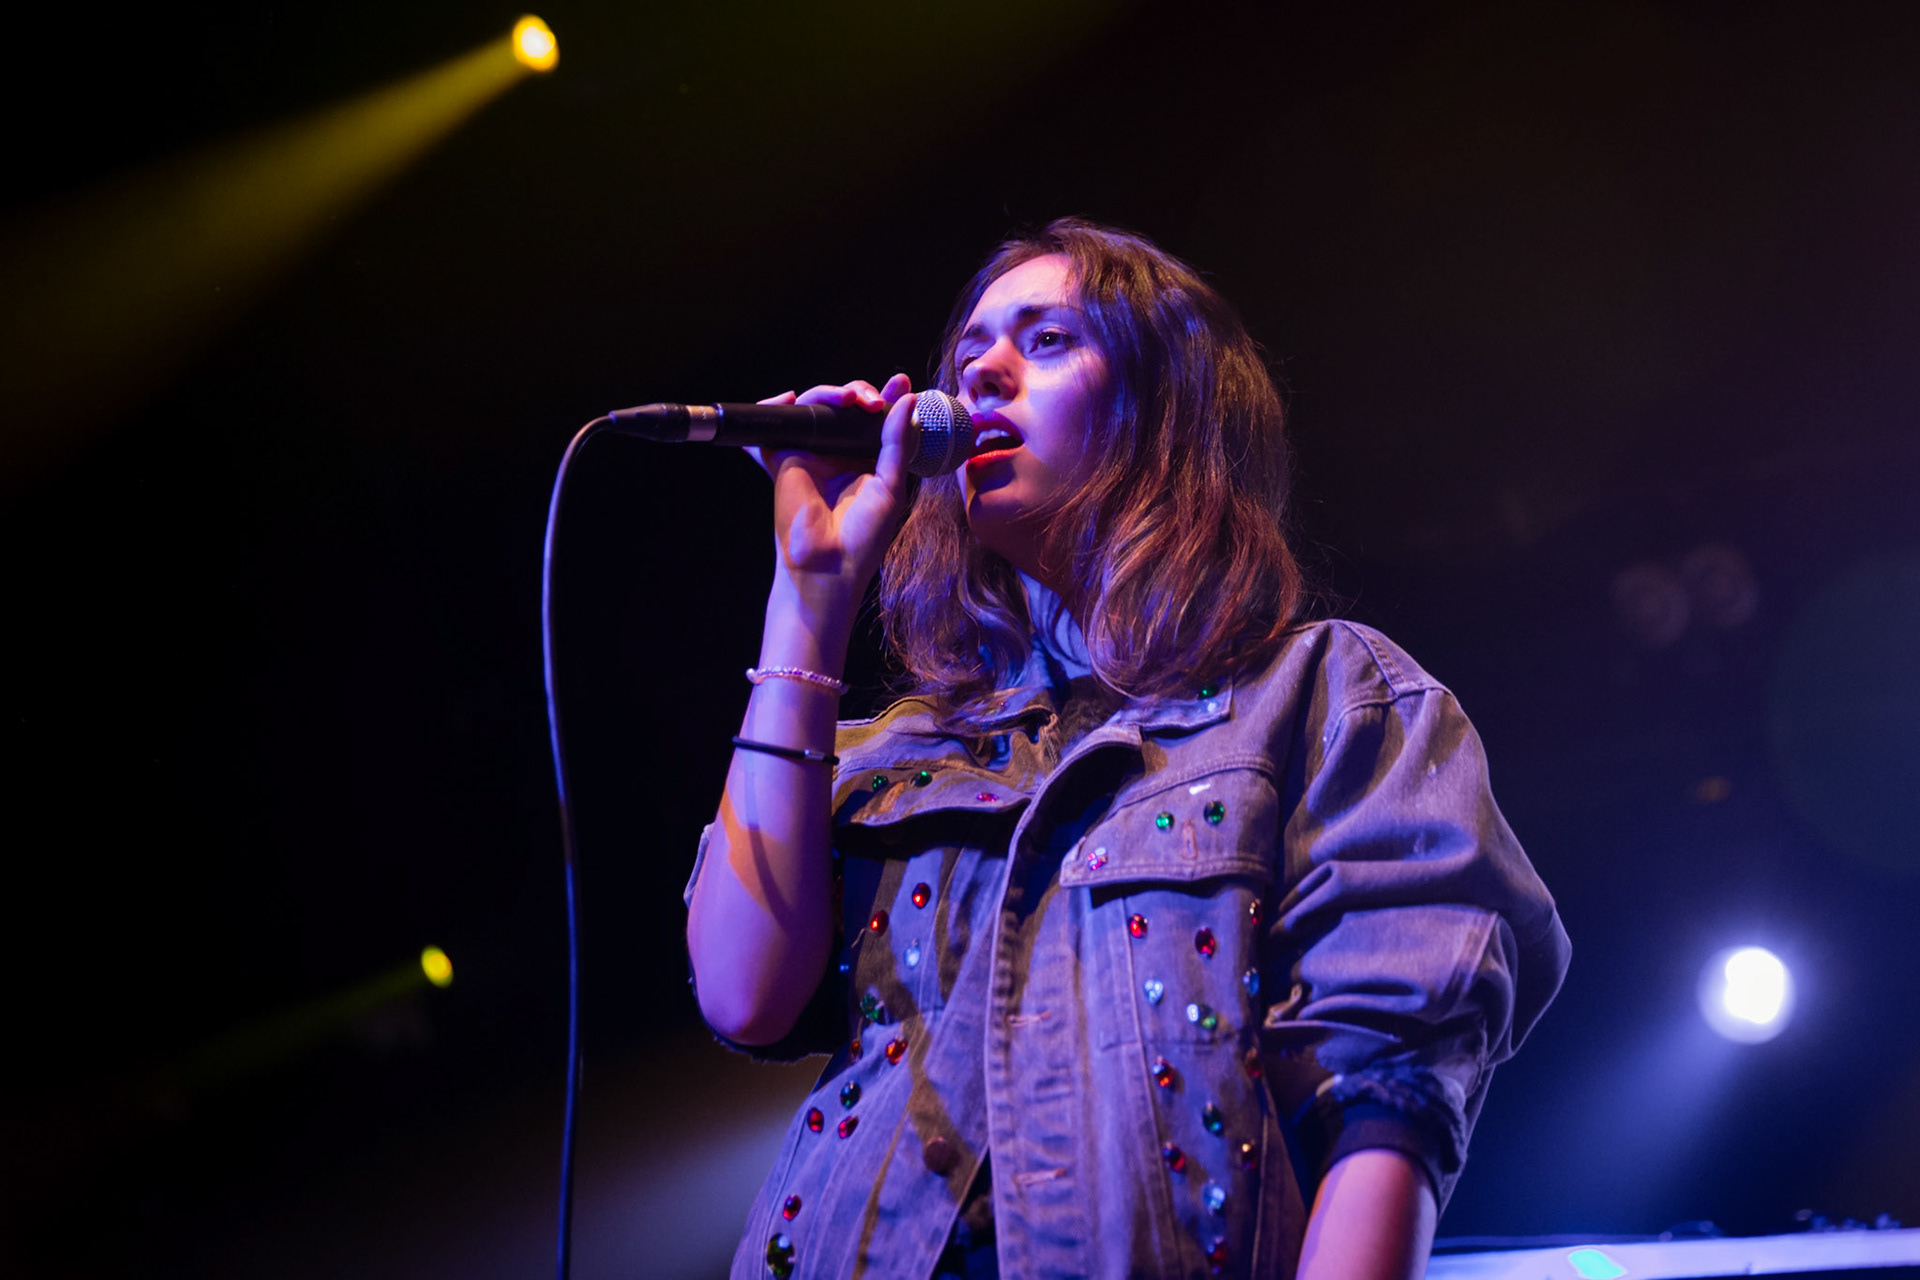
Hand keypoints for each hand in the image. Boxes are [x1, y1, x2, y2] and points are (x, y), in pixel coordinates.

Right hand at [748, 373, 918, 600]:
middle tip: (872, 401)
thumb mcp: (890, 484)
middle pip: (844, 406)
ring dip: (829, 393)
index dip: (887, 397)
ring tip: (849, 399)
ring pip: (814, 407)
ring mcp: (810, 453)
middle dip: (858, 393)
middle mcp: (837, 453)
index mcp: (867, 459)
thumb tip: (906, 399)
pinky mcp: (782, 458)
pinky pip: (774, 425)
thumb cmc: (864, 535)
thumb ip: (898, 441)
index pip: (875, 419)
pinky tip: (789, 398)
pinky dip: (775, 406)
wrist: (829, 564)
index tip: (901, 383)